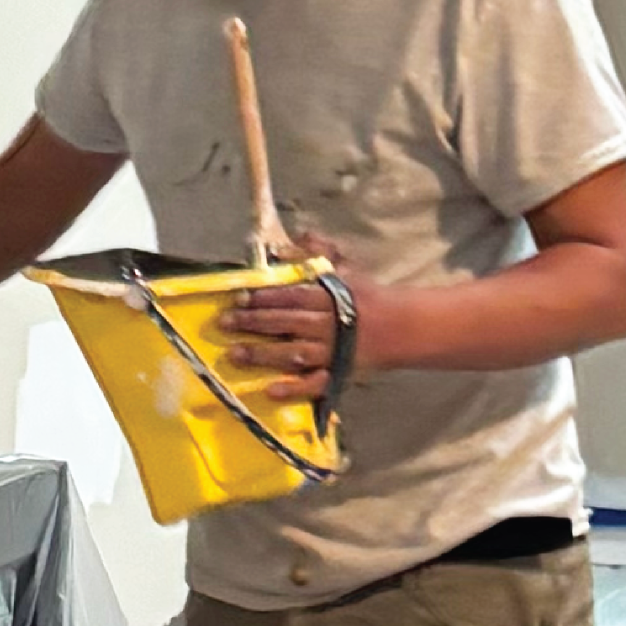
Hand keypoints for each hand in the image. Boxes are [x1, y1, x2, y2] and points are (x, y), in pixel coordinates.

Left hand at [205, 247, 356, 389]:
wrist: (401, 328)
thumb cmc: (367, 295)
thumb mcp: (348, 266)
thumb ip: (321, 250)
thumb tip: (298, 235)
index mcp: (329, 297)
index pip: (292, 295)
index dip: (264, 296)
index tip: (238, 298)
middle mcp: (327, 325)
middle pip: (287, 322)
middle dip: (254, 322)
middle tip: (224, 323)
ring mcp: (330, 353)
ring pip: (294, 353)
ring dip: (263, 354)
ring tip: (235, 354)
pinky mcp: (336, 375)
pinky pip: (314, 385)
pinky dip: (293, 389)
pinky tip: (271, 390)